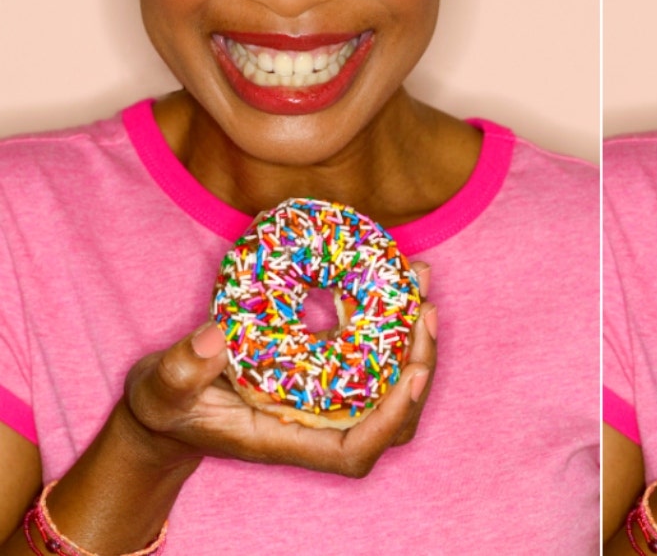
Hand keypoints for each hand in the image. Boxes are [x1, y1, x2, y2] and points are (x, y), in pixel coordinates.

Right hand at [122, 262, 437, 477]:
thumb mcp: (162, 389)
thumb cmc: (167, 406)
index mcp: (290, 441)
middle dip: (418, 365)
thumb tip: (215, 336)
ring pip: (393, 383)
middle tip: (425, 309)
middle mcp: (321, 427)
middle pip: (393, 417)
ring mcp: (330, 402)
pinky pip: (374, 354)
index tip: (411, 374)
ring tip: (419, 280)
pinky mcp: (328, 373)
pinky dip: (391, 318)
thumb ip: (182, 370)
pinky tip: (395, 275)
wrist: (170, 404)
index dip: (390, 419)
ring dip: (413, 336)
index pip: (356, 451)